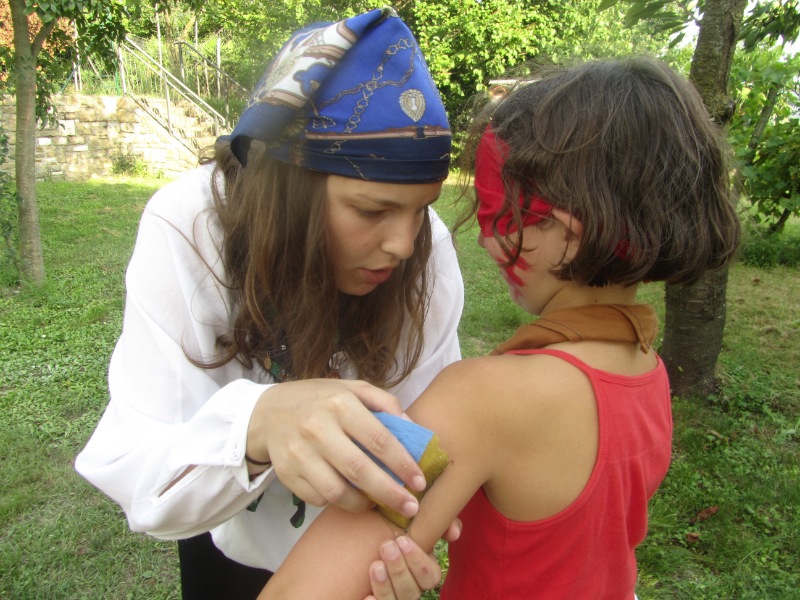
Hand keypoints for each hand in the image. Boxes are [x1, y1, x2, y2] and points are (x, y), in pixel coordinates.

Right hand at [247, 379, 425, 518]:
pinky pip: (318, 498)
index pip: (379, 440)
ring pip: (338, 492)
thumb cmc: (319, 400)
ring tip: (377, 502)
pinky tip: (348, 494)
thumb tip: (412, 427)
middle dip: (390, 494)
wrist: (268, 412)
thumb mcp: (352, 388)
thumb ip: (384, 402)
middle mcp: (318, 429)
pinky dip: (337, 501)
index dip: (403, 464)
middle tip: (410, 507)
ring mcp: (299, 453)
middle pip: (360, 471)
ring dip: (363, 504)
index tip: (419, 482)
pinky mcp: (286, 474)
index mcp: (340, 404)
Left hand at [364, 519, 458, 599]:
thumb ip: (441, 524)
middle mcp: (411, 589)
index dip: (418, 561)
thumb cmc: (397, 531)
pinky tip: (368, 596)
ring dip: (385, 586)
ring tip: (375, 566)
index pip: (430, 577)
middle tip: (387, 546)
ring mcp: (395, 598)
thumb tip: (454, 534)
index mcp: (424, 572)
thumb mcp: (417, 523)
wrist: (374, 543)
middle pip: (412, 591)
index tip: (402, 540)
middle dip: (400, 570)